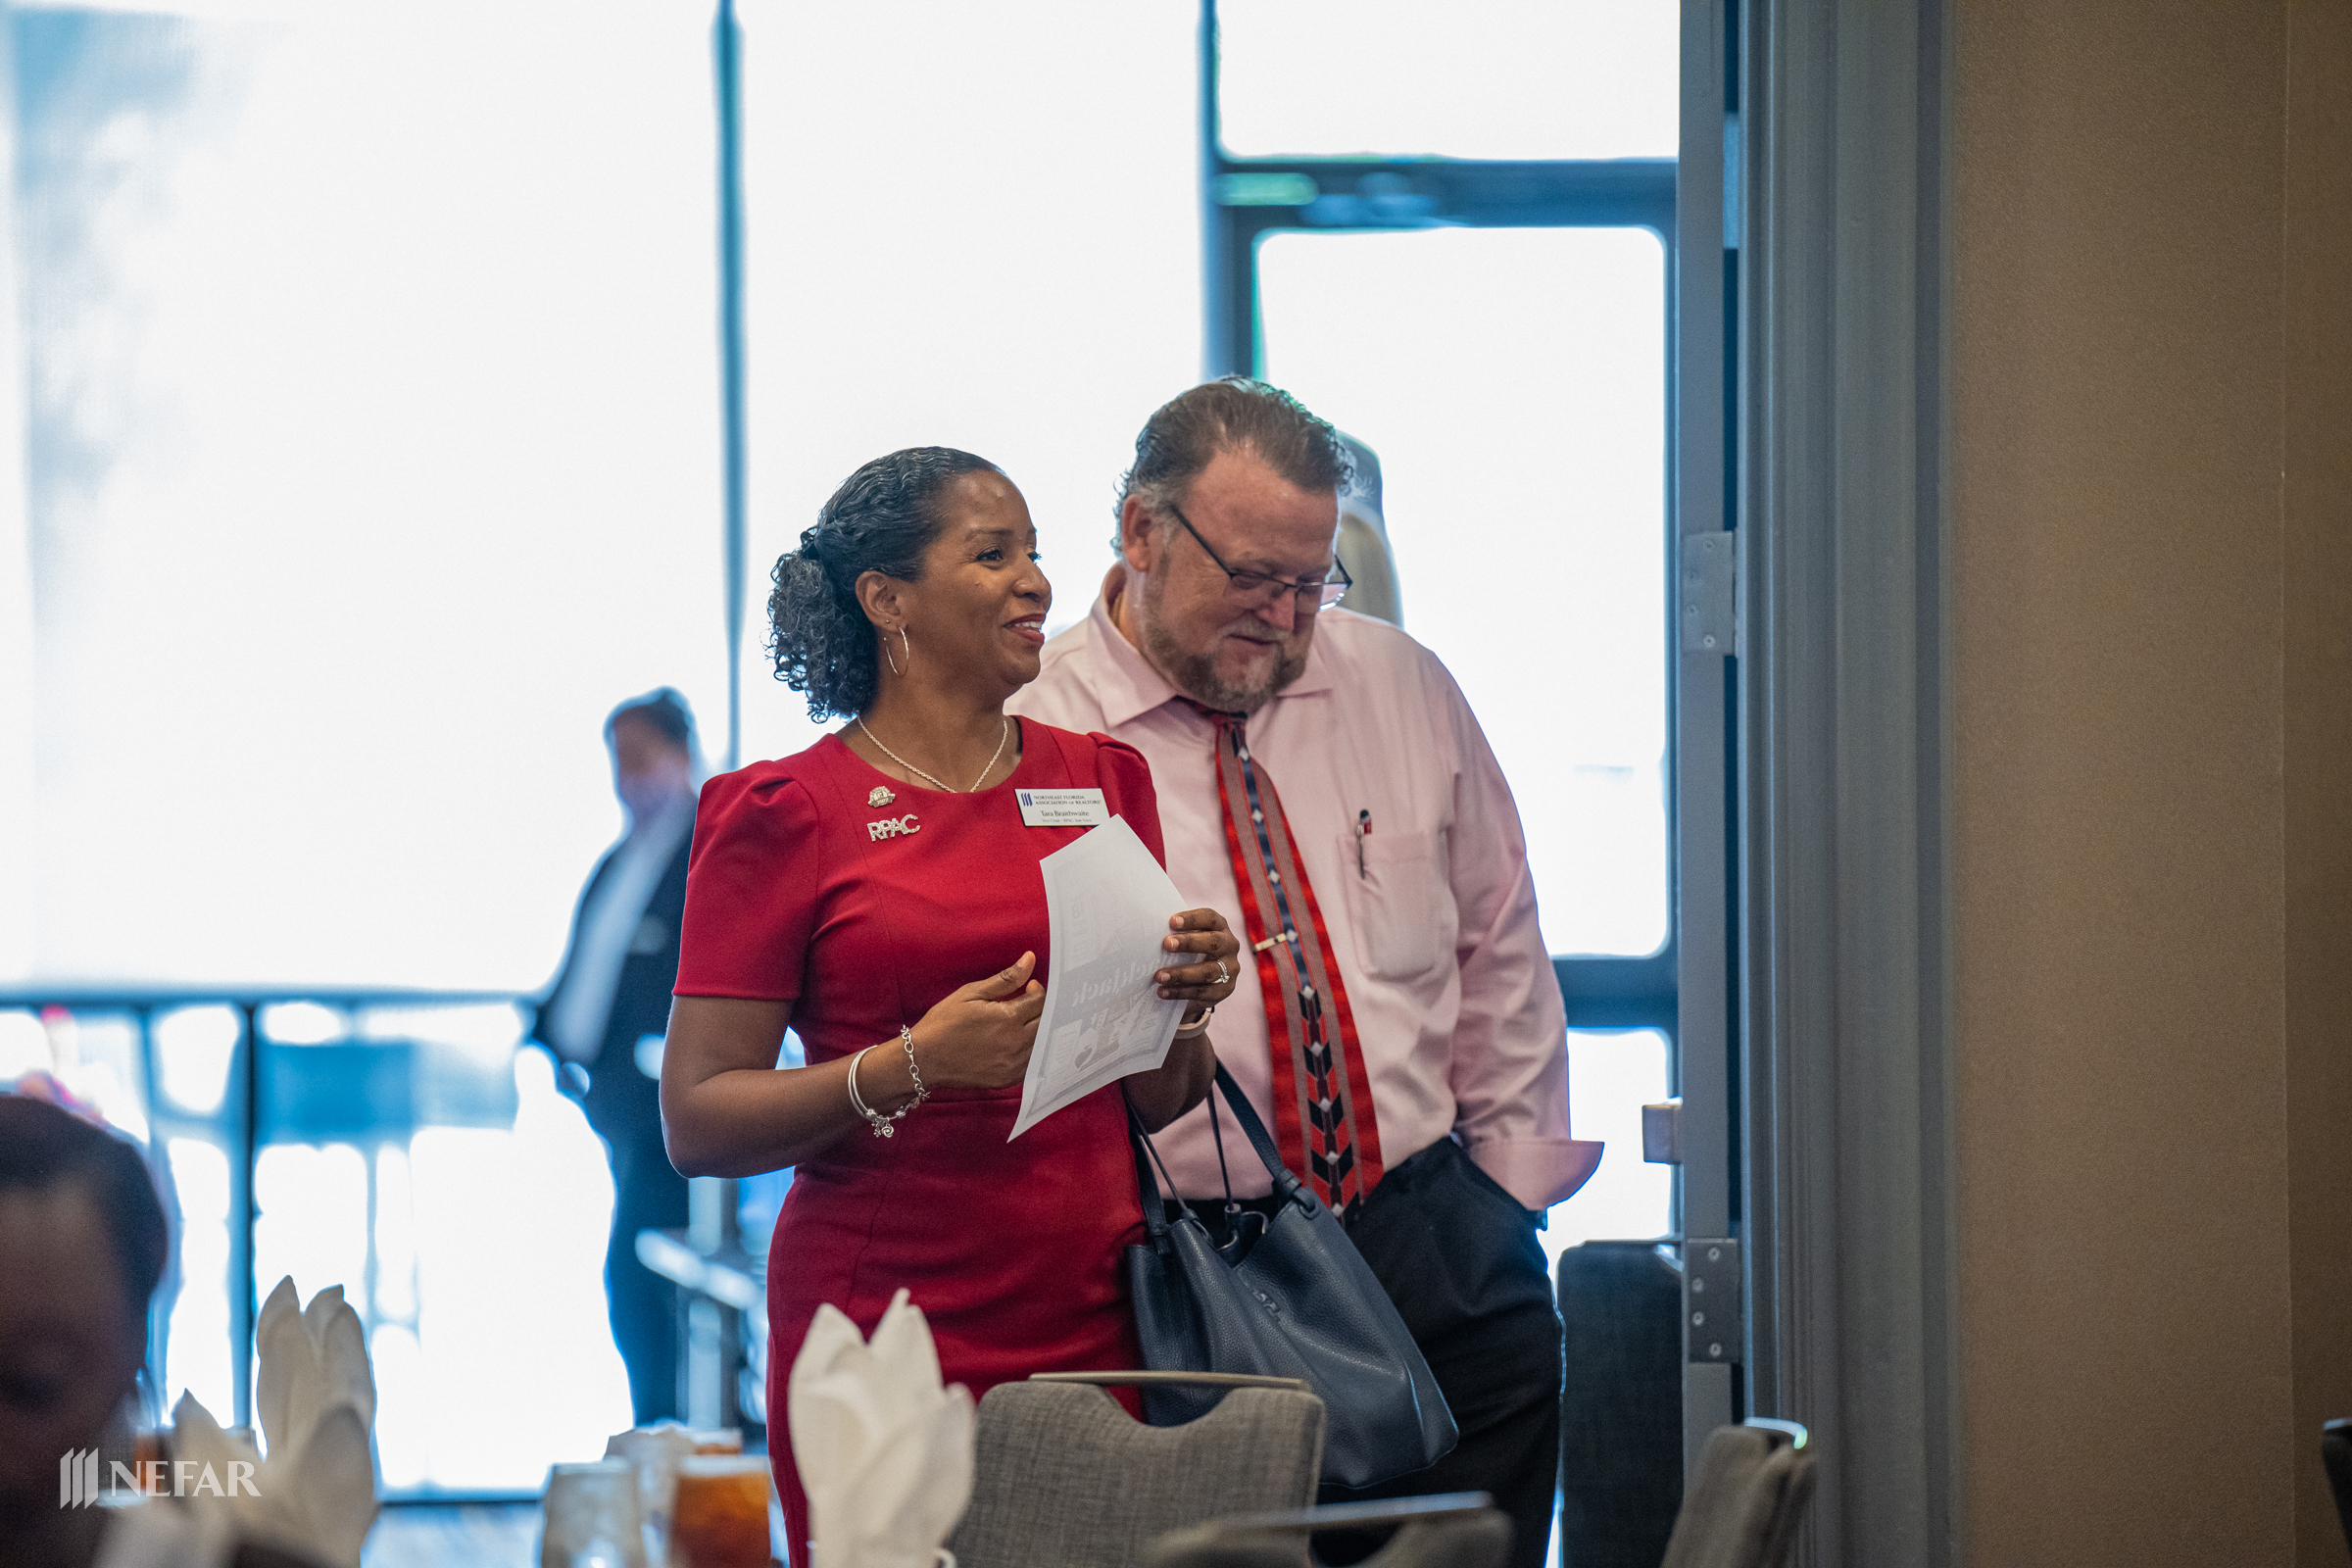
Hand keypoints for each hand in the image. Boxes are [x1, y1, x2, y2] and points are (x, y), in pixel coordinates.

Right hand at [908, 953, 1045, 1091]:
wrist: (924, 1059)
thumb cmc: (944, 1023)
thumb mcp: (971, 993)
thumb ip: (1006, 979)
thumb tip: (1030, 959)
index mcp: (1008, 1018)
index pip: (1041, 1001)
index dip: (1037, 990)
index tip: (1028, 987)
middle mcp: (1015, 1043)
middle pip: (1047, 1022)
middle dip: (1041, 1010)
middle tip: (1027, 1004)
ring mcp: (1013, 1064)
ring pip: (1043, 1043)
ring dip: (1039, 1030)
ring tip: (1023, 1022)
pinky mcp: (1008, 1079)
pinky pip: (1032, 1063)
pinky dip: (1031, 1050)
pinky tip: (1016, 1042)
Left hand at [1156, 909, 1240, 1010]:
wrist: (1204, 983)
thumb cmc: (1190, 952)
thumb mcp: (1188, 939)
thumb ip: (1176, 934)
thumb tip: (1149, 929)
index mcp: (1220, 927)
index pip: (1209, 918)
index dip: (1192, 919)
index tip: (1172, 921)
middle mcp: (1229, 945)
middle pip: (1212, 942)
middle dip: (1189, 943)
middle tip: (1166, 944)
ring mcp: (1229, 969)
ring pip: (1207, 971)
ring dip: (1181, 974)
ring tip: (1159, 976)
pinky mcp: (1224, 989)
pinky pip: (1201, 991)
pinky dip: (1180, 992)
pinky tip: (1163, 992)